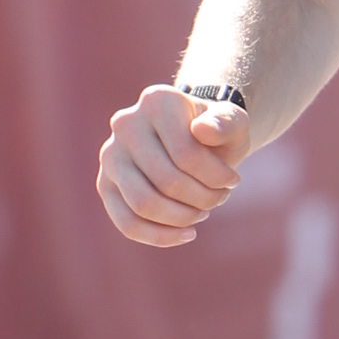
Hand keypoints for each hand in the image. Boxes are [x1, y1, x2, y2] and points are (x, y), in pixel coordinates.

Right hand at [97, 84, 251, 246]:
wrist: (195, 139)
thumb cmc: (216, 133)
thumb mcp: (234, 124)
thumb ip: (227, 122)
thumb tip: (203, 130)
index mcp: (157, 101)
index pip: (186, 154)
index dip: (217, 177)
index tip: (233, 180)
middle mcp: (125, 124)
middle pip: (166, 181)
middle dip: (203, 199)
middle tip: (220, 198)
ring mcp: (110, 155)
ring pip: (143, 204)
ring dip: (183, 218)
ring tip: (203, 212)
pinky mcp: (105, 184)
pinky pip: (127, 222)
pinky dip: (159, 236)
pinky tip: (187, 234)